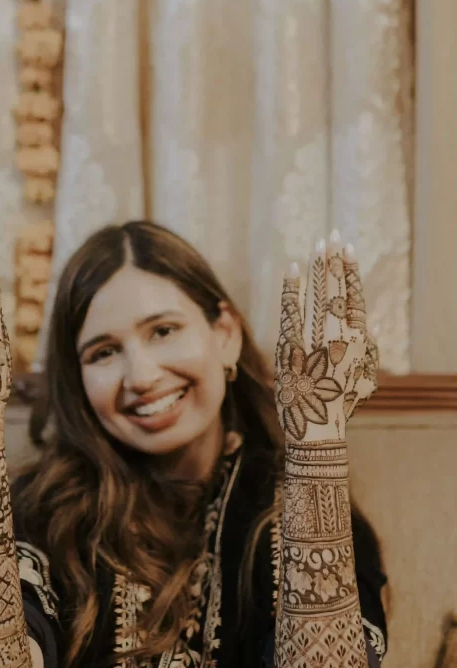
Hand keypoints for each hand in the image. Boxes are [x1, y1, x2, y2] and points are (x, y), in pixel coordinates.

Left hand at [275, 230, 378, 443]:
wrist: (318, 432)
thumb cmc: (340, 405)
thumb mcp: (362, 375)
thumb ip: (369, 347)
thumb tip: (376, 321)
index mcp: (357, 343)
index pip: (356, 299)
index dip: (352, 273)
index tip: (349, 250)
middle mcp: (339, 339)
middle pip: (338, 292)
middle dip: (335, 261)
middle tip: (332, 235)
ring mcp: (315, 343)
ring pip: (318, 298)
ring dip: (318, 269)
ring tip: (318, 245)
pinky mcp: (292, 350)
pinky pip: (291, 313)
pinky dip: (292, 290)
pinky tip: (292, 269)